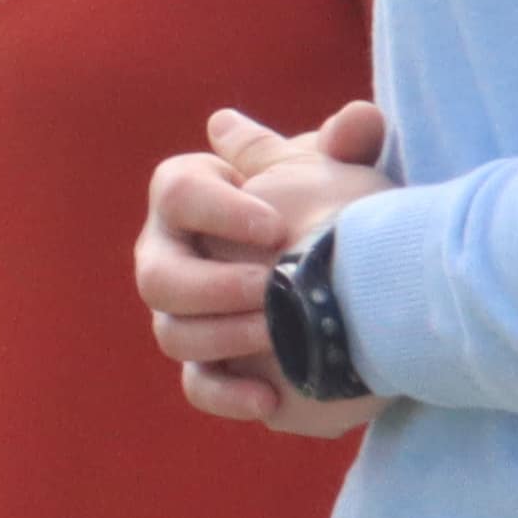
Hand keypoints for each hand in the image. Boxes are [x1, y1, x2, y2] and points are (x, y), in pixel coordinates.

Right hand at [137, 97, 386, 438]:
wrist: (348, 276)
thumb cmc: (329, 208)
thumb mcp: (338, 174)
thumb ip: (349, 144)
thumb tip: (360, 120)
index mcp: (189, 196)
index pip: (175, 192)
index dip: (217, 210)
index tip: (272, 224)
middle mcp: (169, 256)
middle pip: (157, 275)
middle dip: (210, 284)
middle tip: (265, 286)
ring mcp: (182, 316)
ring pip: (172, 334)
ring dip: (222, 336)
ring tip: (276, 335)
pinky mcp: (208, 366)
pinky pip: (198, 386)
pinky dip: (227, 395)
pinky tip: (269, 398)